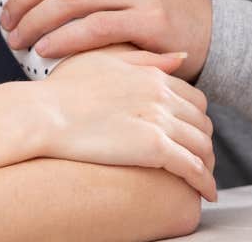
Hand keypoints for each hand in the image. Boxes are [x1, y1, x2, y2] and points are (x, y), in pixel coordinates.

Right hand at [36, 47, 216, 199]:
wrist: (44, 114)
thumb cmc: (64, 90)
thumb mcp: (107, 62)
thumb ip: (146, 59)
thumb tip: (181, 56)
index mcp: (153, 76)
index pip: (194, 99)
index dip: (197, 120)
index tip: (192, 134)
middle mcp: (162, 96)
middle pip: (202, 123)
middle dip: (205, 142)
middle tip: (202, 160)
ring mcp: (160, 121)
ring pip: (202, 146)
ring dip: (208, 165)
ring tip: (204, 180)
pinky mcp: (154, 148)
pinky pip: (192, 168)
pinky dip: (204, 182)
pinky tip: (207, 194)